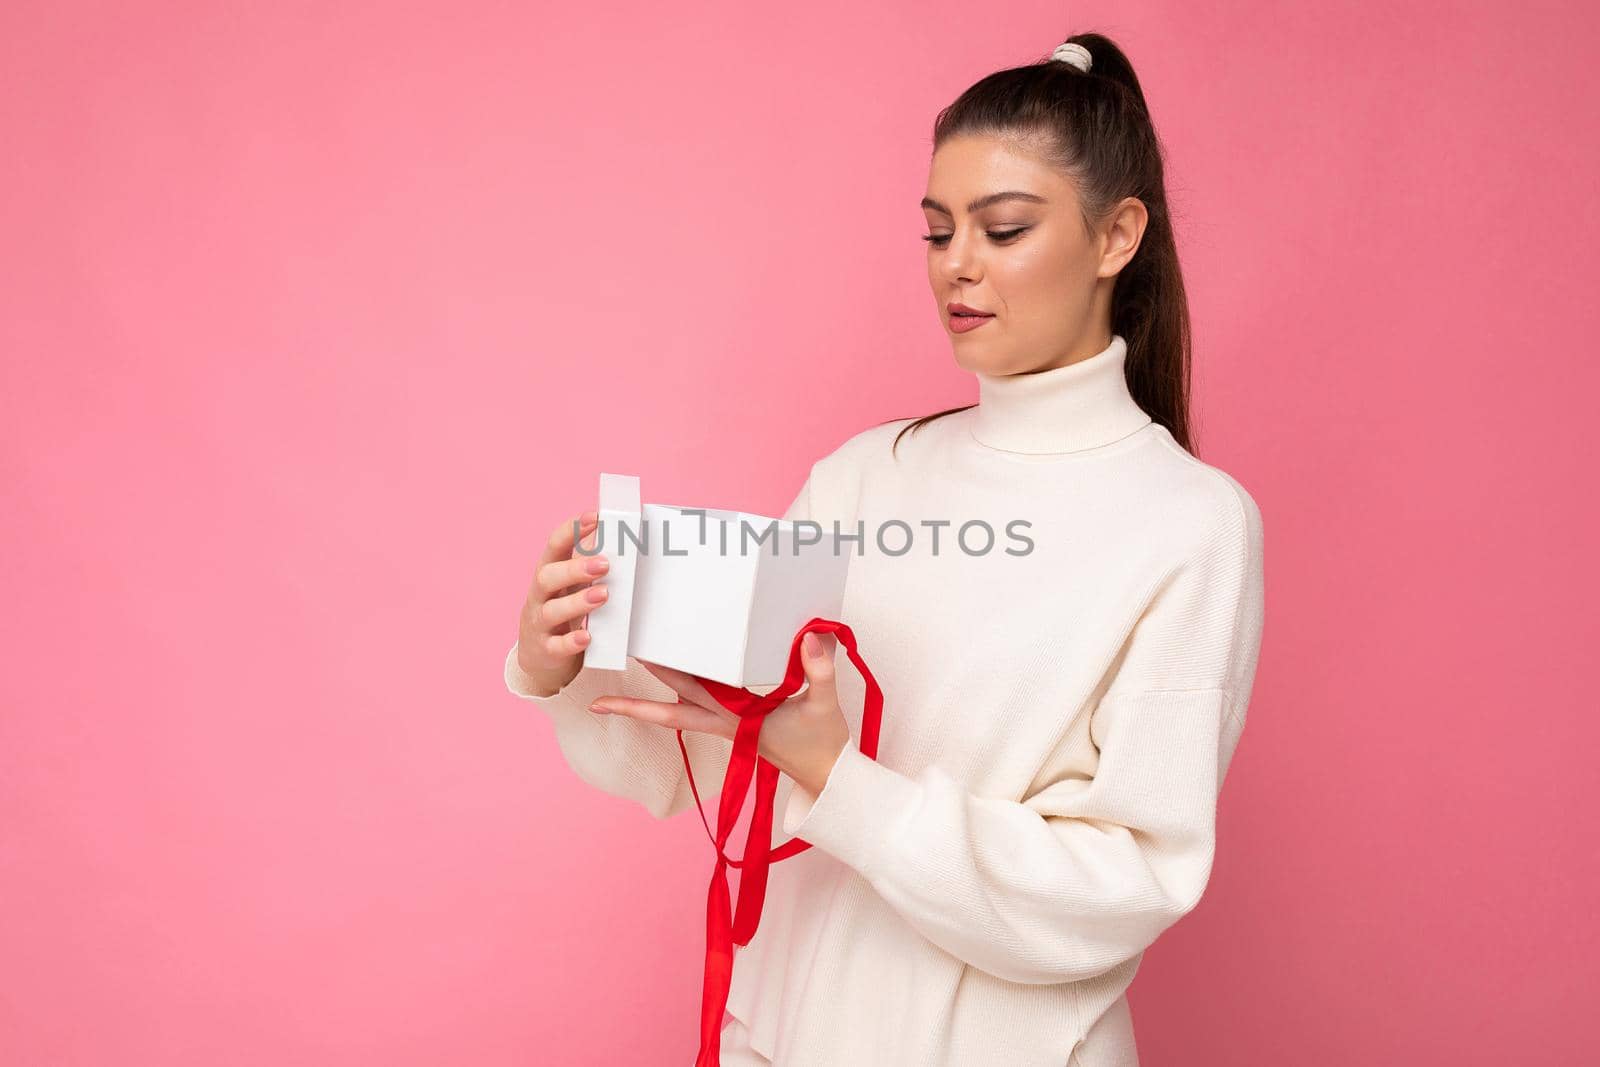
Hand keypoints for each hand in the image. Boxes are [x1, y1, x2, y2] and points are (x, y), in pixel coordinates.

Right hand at [515, 510, 611, 696]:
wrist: (540, 655)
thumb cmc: (563, 610)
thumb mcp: (571, 585)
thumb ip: (587, 563)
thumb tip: (617, 534)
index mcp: (548, 573)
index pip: (554, 546)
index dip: (571, 530)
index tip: (594, 517)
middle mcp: (539, 595)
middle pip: (547, 576)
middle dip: (575, 568)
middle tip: (605, 564)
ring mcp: (539, 623)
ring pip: (551, 610)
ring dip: (577, 602)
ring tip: (603, 595)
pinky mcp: (545, 649)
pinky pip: (555, 646)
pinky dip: (570, 641)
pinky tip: (587, 637)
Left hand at [589, 631, 851, 795]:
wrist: (826, 776)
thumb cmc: (823, 742)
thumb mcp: (824, 704)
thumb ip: (819, 671)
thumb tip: (811, 637)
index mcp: (738, 717)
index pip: (691, 693)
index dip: (664, 673)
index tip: (639, 654)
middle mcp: (723, 722)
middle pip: (669, 709)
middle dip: (635, 699)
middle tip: (607, 676)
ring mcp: (725, 726)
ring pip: (676, 715)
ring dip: (647, 704)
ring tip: (615, 691)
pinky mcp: (733, 726)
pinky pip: (695, 711)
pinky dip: (677, 697)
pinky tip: (671, 682)